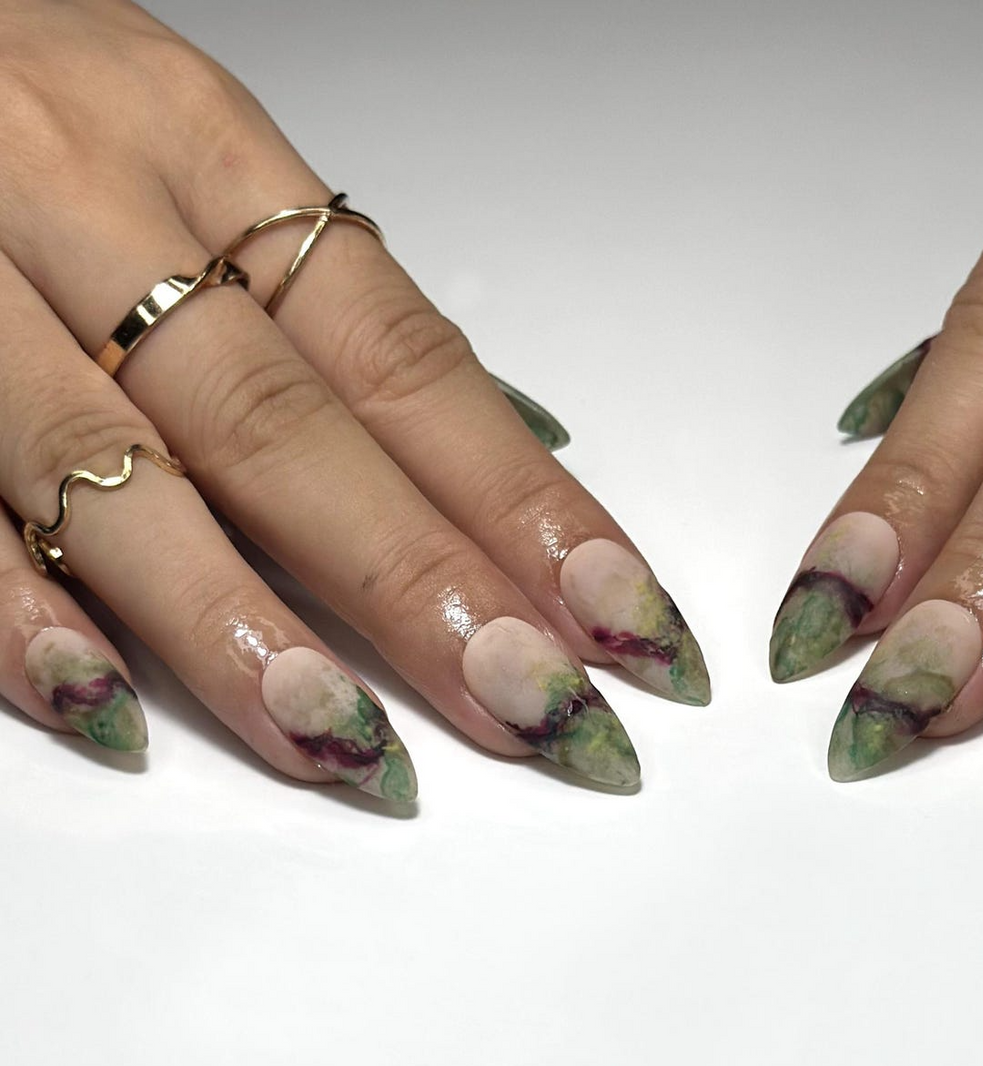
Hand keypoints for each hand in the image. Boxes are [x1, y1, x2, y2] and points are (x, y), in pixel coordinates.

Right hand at [0, 0, 709, 800]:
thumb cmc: (46, 102)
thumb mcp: (206, 157)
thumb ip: (344, 312)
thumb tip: (527, 437)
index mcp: (210, 156)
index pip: (404, 360)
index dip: (521, 500)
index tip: (621, 614)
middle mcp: (95, 212)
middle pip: (288, 430)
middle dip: (421, 585)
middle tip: (534, 704)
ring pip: (115, 476)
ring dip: (240, 628)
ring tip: (351, 745)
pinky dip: (18, 611)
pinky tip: (109, 703)